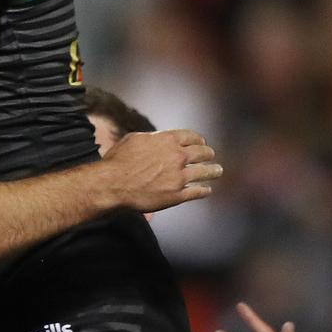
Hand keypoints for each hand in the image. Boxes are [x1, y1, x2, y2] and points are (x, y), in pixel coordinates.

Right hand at [98, 129, 219, 212]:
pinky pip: (198, 192)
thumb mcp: (133, 139)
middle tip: (210, 156)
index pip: (192, 137)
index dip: (199, 140)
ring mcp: (179, 176)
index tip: (201, 143)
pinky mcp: (178, 195)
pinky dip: (204, 190)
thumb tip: (158, 139)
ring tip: (217, 171)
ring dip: (214, 171)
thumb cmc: (118, 161)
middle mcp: (177, 156)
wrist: (113, 184)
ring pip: (205, 172)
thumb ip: (151, 138)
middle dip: (208, 154)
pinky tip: (207, 190)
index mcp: (167, 140)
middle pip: (202, 153)